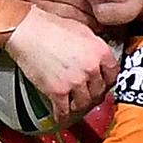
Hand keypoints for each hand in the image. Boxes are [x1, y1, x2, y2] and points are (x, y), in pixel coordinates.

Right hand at [0, 0, 99, 31]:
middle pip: (82, 6)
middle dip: (99, 12)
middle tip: (115, 15)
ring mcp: (39, 11)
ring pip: (73, 23)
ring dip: (90, 27)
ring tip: (104, 30)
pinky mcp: (32, 24)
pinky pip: (59, 33)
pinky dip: (74, 36)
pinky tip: (83, 39)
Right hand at [6, 6, 119, 123]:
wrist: (28, 31)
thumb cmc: (51, 27)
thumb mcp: (83, 31)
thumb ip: (94, 47)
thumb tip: (99, 59)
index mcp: (100, 51)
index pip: (114, 74)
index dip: (108, 81)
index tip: (104, 84)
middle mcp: (91, 67)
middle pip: (99, 91)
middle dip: (94, 95)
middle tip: (89, 96)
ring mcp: (75, 80)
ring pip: (84, 103)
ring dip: (80, 107)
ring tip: (76, 106)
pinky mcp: (58, 90)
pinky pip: (64, 110)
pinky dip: (63, 116)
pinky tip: (61, 116)